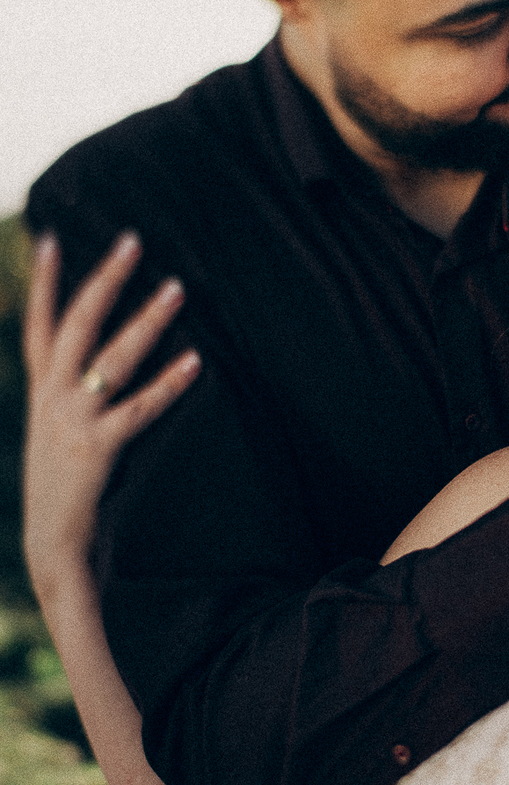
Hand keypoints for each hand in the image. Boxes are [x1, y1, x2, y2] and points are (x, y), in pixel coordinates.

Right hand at [23, 232, 199, 596]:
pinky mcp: (95, 449)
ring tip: (177, 288)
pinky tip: (195, 362)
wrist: (49, 545)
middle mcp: (51, 398)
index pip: (37, 325)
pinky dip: (167, 384)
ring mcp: (71, 421)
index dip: (41, 282)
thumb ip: (69, 398)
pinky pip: (138, 409)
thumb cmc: (62, 489)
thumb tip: (93, 368)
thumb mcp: (55, 433)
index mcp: (40, 392)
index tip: (49, 238)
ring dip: (146, 320)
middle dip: (104, 279)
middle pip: (75, 323)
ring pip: (111, 358)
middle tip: (133, 240)